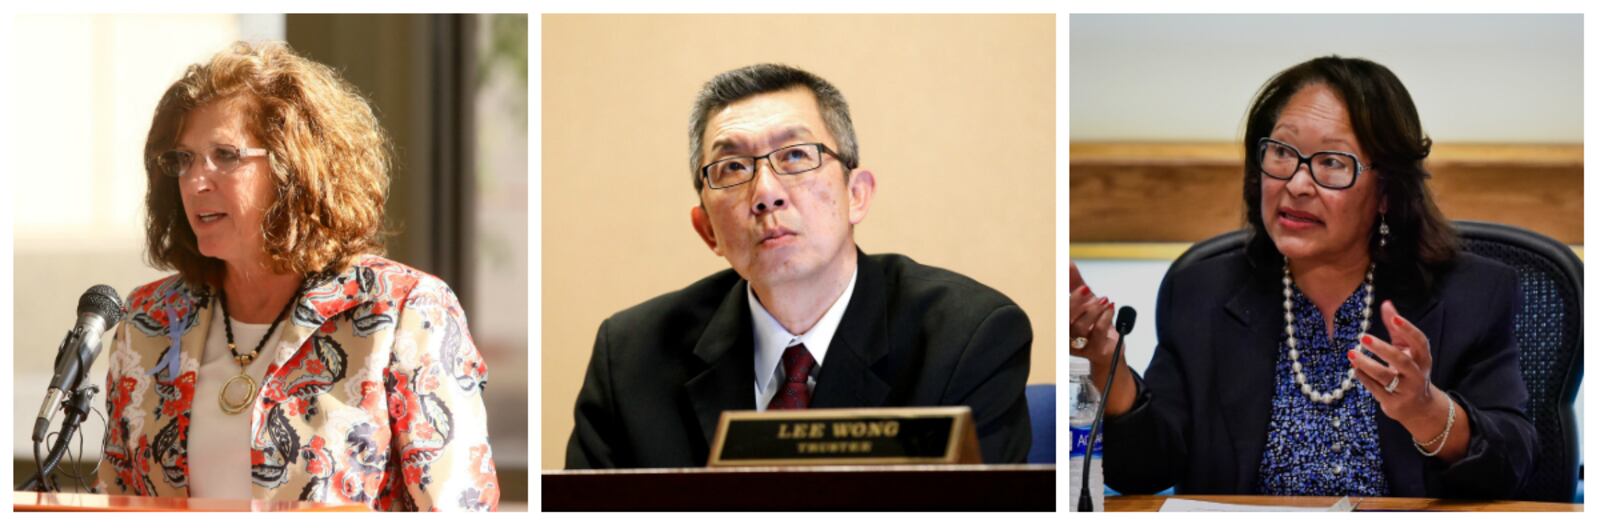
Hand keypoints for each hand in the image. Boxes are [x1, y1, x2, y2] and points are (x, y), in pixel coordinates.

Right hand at [1069, 261, 1136, 415]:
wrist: (1109, 355)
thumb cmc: (1094, 329)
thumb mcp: (1085, 302)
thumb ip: (1074, 283)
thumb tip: (1067, 262)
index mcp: (1061, 323)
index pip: (1057, 310)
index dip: (1064, 297)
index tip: (1073, 283)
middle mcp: (1066, 337)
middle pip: (1065, 320)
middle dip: (1076, 303)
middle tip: (1086, 290)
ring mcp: (1080, 346)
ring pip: (1080, 328)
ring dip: (1092, 311)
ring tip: (1102, 301)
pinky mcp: (1095, 352)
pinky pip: (1098, 334)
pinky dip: (1105, 318)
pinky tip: (1110, 308)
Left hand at [1346, 300, 1447, 437]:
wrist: (1418, 407)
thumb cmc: (1409, 371)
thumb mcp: (1406, 350)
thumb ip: (1396, 329)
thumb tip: (1386, 303)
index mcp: (1423, 359)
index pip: (1420, 342)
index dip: (1408, 330)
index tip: (1393, 318)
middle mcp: (1417, 375)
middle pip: (1401, 361)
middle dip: (1382, 349)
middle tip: (1363, 336)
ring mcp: (1405, 390)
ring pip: (1385, 377)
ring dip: (1366, 365)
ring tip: (1351, 353)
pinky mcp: (1393, 402)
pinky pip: (1375, 388)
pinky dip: (1363, 377)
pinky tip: (1354, 367)